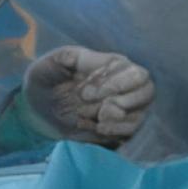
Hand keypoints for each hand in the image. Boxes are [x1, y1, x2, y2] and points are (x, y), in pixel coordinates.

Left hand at [21, 45, 153, 145]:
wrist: (39, 110)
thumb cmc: (47, 80)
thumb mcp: (50, 64)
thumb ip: (70, 57)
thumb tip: (93, 60)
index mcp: (112, 64)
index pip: (132, 71)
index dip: (111, 84)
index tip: (84, 93)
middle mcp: (126, 83)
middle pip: (147, 90)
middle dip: (121, 101)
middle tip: (95, 108)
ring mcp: (127, 107)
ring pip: (141, 113)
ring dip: (115, 119)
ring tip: (92, 119)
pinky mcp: (122, 127)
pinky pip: (134, 132)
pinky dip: (116, 132)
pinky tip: (96, 128)